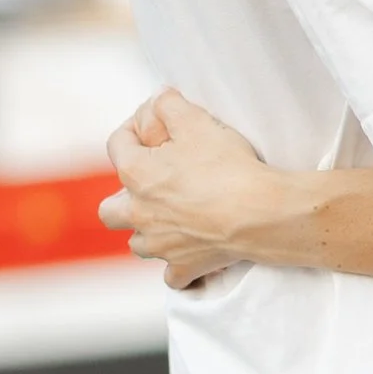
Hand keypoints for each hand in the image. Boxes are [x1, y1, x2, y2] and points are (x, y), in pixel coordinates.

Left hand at [100, 89, 270, 289]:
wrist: (262, 213)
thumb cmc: (228, 167)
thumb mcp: (197, 121)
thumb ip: (170, 104)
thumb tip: (160, 97)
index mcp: (136, 175)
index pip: (117, 145)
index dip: (131, 129)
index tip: (152, 125)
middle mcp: (140, 214)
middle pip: (110, 211)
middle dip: (122, 198)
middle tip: (147, 187)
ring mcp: (161, 245)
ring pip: (137, 244)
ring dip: (146, 232)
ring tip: (168, 221)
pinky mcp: (187, 266)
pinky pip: (173, 276)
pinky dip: (178, 268)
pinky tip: (189, 256)